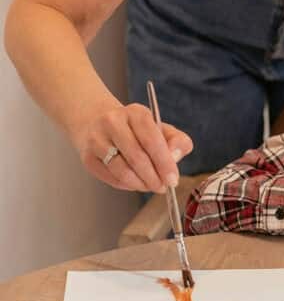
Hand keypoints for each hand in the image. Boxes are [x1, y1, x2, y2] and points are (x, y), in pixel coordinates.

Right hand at [74, 103, 192, 192]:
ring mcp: (97, 139)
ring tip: (150, 186)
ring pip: (122, 170)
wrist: (98, 122)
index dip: (164, 163)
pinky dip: (127, 185)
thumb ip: (177, 141)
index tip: (173, 180)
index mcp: (136, 113)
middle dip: (153, 178)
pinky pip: (111, 177)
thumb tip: (175, 157)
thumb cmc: (136, 130)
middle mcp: (113, 122)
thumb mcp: (161, 129)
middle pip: (137, 157)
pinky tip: (135, 183)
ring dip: (140, 184)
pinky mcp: (88, 157)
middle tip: (162, 187)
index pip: (152, 140)